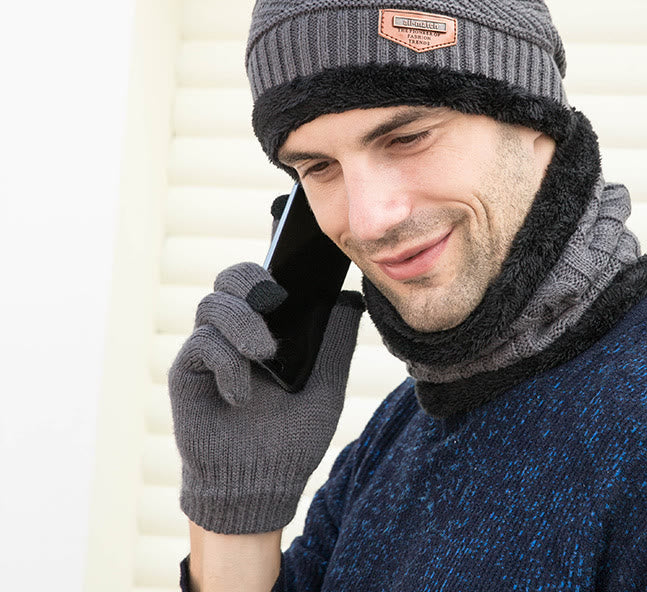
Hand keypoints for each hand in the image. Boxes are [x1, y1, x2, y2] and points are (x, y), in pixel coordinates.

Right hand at [168, 262, 363, 533]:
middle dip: (250, 280)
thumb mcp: (327, 386)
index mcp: (264, 327)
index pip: (258, 279)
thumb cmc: (292, 436)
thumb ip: (336, 342)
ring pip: (212, 305)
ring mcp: (208, 351)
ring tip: (265, 353)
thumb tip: (351, 298)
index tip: (290, 278)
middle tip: (274, 300)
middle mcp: (232, 332)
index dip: (270, 269)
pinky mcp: (188, 374)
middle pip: (228, 278)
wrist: (262, 485)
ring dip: (241, 322)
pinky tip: (242, 394)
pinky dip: (226, 363)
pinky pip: (201, 346)